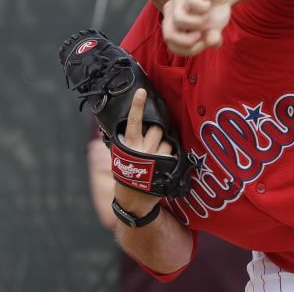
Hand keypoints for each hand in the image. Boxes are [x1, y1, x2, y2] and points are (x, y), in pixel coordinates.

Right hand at [114, 88, 173, 215]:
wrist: (132, 201)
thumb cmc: (125, 175)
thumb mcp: (120, 157)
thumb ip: (126, 141)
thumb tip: (130, 123)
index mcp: (129, 145)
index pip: (133, 122)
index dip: (137, 106)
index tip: (142, 92)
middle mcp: (142, 150)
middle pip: (157, 128)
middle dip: (159, 130)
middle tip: (154, 139)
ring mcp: (155, 159)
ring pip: (167, 141)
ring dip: (165, 146)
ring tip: (157, 157)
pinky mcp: (166, 167)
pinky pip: (173, 153)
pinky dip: (170, 156)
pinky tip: (163, 165)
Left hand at [162, 0, 233, 55]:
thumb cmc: (215, 12)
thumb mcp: (215, 31)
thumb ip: (211, 40)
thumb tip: (210, 41)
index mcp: (172, 24)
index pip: (171, 45)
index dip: (188, 50)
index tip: (203, 44)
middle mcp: (171, 11)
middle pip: (168, 36)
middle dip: (188, 42)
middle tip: (201, 36)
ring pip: (179, 19)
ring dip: (197, 24)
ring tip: (204, 19)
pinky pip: (192, 3)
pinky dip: (203, 8)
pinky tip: (208, 4)